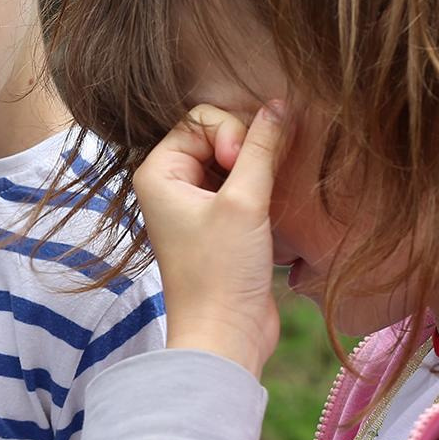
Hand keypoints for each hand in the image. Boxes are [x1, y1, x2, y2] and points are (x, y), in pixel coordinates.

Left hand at [134, 103, 286, 375]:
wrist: (225, 335)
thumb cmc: (221, 272)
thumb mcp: (245, 201)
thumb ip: (263, 147)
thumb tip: (280, 104)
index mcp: (158, 173)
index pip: (200, 117)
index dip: (230, 132)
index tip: (241, 165)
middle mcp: (170, 185)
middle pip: (217, 135)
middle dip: (246, 147)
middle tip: (258, 181)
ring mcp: (195, 205)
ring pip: (233, 161)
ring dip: (258, 168)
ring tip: (270, 193)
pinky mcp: (220, 224)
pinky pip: (241, 186)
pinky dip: (261, 187)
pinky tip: (275, 205)